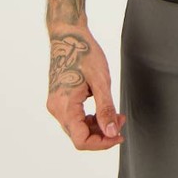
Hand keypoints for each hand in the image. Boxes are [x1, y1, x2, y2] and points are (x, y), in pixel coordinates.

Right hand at [46, 23, 126, 149]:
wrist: (68, 34)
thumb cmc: (85, 53)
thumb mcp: (101, 81)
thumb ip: (106, 109)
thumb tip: (111, 133)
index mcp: (64, 106)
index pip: (81, 141)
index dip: (102, 143)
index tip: (119, 134)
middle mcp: (56, 108)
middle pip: (79, 136)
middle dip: (102, 133)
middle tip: (121, 120)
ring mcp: (56, 104)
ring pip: (76, 128)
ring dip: (96, 126)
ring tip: (115, 114)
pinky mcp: (59, 98)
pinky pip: (73, 117)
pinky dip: (88, 118)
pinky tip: (101, 109)